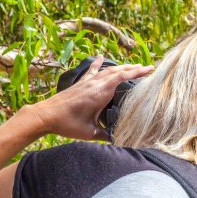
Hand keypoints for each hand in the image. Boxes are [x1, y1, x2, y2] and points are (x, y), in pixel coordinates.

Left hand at [29, 56, 153, 140]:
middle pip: (118, 71)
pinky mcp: (80, 83)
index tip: (150, 69)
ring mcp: (86, 82)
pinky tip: (100, 57)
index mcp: (100, 92)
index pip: (123, 77)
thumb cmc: (67, 124)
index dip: (137, 72)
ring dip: (121, 67)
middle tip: (147, 67)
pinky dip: (98, 64)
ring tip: (132, 65)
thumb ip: (105, 135)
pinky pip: (92, 71)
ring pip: (107, 70)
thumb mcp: (89, 133)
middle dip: (133, 68)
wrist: (46, 115)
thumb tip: (119, 139)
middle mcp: (95, 83)